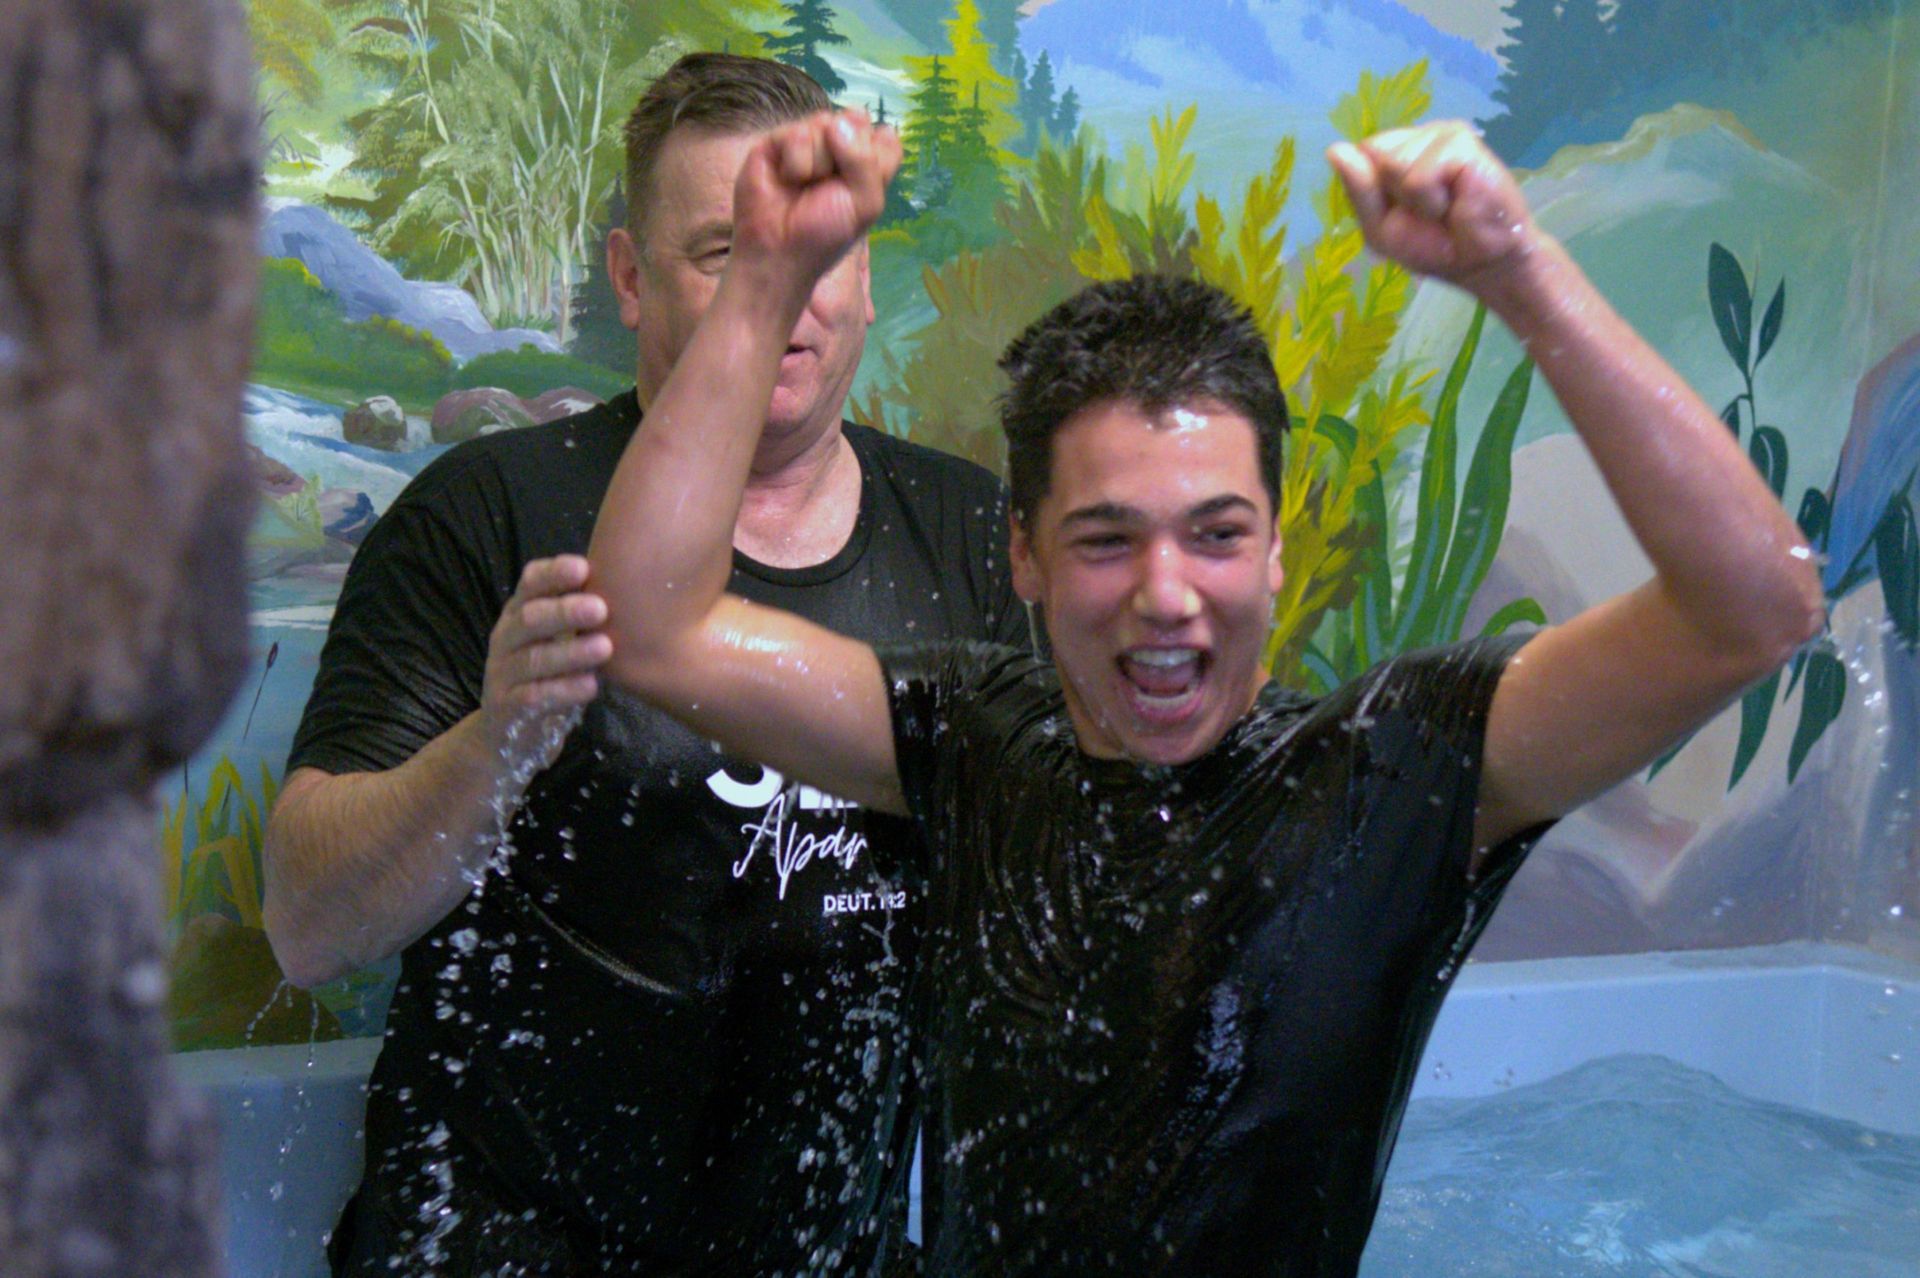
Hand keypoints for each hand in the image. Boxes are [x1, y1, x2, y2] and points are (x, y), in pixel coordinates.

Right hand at [479, 554, 610, 770]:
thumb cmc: (548, 675)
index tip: (584, 567)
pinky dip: (564, 690)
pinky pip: (534, 697)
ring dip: (570, 652)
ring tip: (604, 648)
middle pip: (530, 618)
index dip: (553, 574)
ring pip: (533, 659)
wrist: (511, 735)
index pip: (529, 584)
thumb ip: (580, 616)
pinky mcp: (507, 708)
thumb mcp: (557, 640)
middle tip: (601, 608)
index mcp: (519, 613)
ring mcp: (503, 674)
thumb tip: (631, 582)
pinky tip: (591, 685)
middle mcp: (506, 639)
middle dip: (565, 611)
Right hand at [730, 108, 900, 303]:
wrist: (780, 251)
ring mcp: (808, 140)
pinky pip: (797, 133)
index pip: (885, 135)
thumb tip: (837, 123)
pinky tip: (787, 180)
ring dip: (820, 163)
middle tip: (833, 186)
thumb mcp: (865, 204)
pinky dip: (796, 163)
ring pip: (825, 124)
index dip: (876, 155)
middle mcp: (839, 144)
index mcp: (866, 160)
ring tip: (805, 187)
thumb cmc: (826, 233)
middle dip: (849, 156)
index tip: (861, 184)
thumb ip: (867, 161)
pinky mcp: (778, 140)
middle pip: (856, 120)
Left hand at [1327, 122, 1540, 295]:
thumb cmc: (1434, 246)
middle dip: (1392, 194)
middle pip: (1373, 152)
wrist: (1483, 262)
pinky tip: (1455, 204)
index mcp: (1396, 152)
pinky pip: (1420, 175)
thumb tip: (1334, 149)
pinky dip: (1432, 201)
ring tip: (1443, 208)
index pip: (1360, 154)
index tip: (1400, 212)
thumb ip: (1359, 191)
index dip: (1373, 190)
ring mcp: (1439, 133)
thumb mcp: (1381, 226)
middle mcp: (1417, 137)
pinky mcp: (1461, 141)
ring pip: (1394, 163)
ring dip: (1415, 200)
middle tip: (1426, 211)